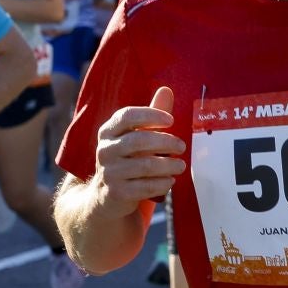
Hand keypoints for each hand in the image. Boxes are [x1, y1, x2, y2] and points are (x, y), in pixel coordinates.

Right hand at [95, 87, 184, 211]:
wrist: (106, 197)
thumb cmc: (127, 159)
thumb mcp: (136, 136)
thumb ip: (151, 116)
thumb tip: (166, 90)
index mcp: (107, 131)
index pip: (127, 116)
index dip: (151, 115)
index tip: (171, 120)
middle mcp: (105, 150)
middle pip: (139, 140)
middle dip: (166, 142)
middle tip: (182, 146)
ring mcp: (109, 173)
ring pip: (145, 165)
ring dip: (169, 165)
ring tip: (181, 165)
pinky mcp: (116, 193)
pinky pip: (146, 186)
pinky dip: (162, 183)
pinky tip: (170, 181)